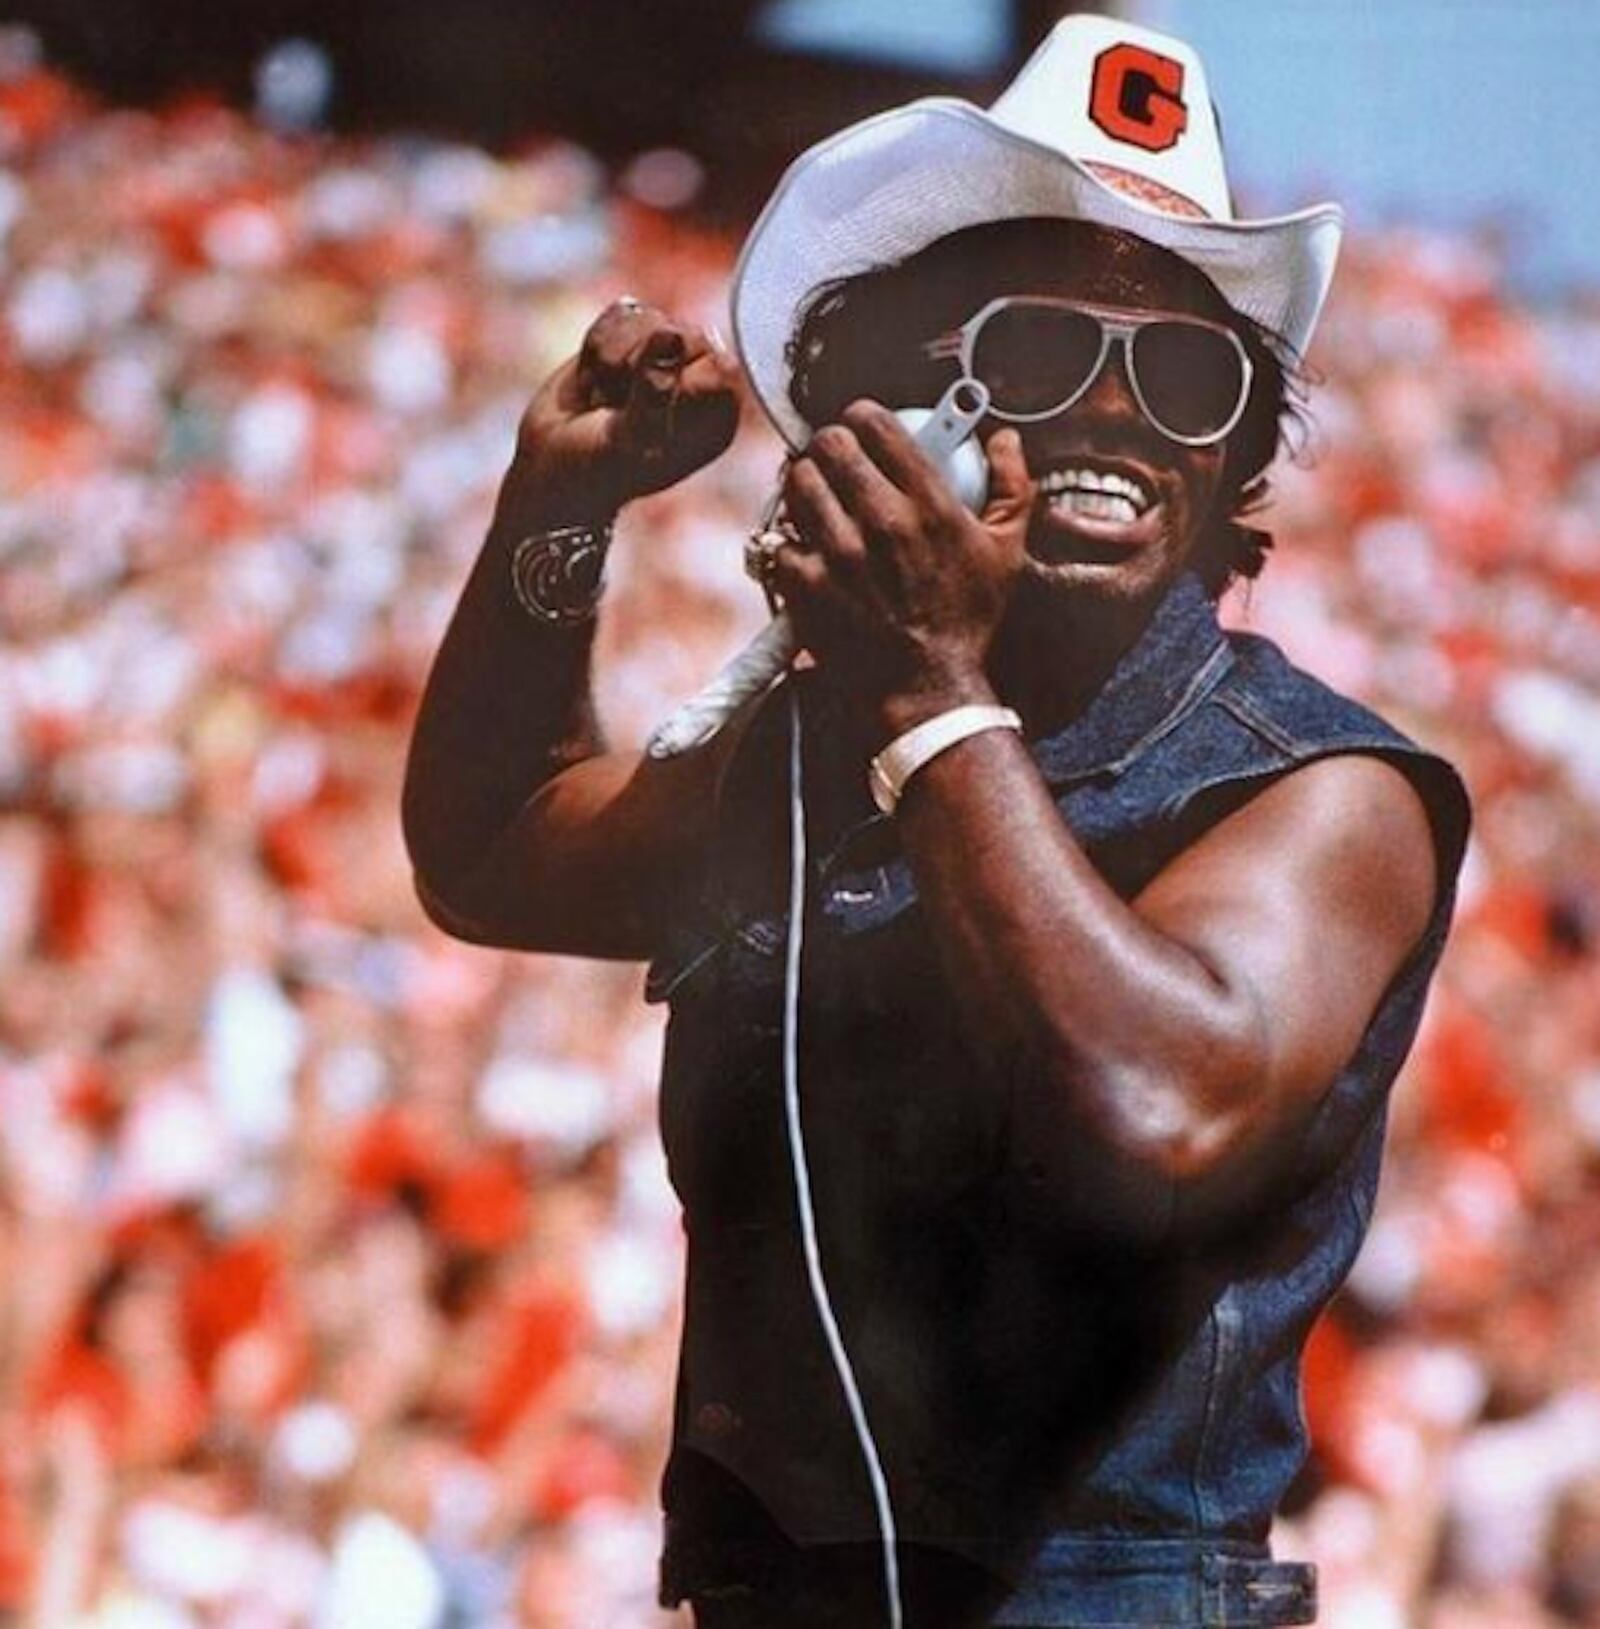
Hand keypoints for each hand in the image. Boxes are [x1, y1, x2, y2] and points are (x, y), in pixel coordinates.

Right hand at [497, 299, 740, 528]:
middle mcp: (701, 381)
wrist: (552, 466)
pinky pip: (620, 312)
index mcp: (718, 414)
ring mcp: (667, 355)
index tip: (643, 408)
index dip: (672, 378)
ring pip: (647, 319)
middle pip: (681, 333)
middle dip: (634, 366)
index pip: (716, 365)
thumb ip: (655, 391)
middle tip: (616, 406)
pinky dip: (596, 344)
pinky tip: (596, 379)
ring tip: (605, 398)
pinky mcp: (635, 336)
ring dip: (610, 360)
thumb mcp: (631, 440)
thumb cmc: (599, 468)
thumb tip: (670, 332)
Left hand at [774, 400, 1031, 732]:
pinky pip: (781, 537)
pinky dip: (790, 538)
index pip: (876, 424)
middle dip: (830, 446)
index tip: (863, 427)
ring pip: (797, 481)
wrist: (927, 689)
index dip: (863, 417)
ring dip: (804, 483)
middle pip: (829, 444)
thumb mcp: (1007, 552)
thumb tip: (1006, 439)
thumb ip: (1013, 487)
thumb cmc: (967, 622)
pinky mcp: (806, 586)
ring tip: (817, 497)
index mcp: (930, 506)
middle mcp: (883, 523)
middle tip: (836, 462)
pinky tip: (807, 546)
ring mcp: (839, 555)